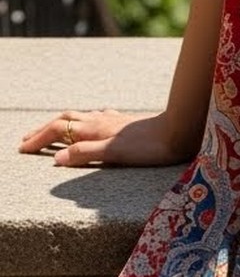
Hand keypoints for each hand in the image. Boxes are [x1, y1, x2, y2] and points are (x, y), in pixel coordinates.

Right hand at [17, 109, 191, 167]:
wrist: (180, 131)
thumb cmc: (150, 146)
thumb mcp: (115, 154)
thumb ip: (85, 154)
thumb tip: (56, 159)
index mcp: (94, 129)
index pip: (57, 130)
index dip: (38, 139)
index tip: (22, 149)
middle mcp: (100, 120)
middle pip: (64, 121)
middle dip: (43, 130)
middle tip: (27, 139)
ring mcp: (113, 120)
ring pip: (79, 117)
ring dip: (61, 124)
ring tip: (51, 130)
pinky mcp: (126, 123)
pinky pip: (98, 117)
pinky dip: (85, 120)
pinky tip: (92, 121)